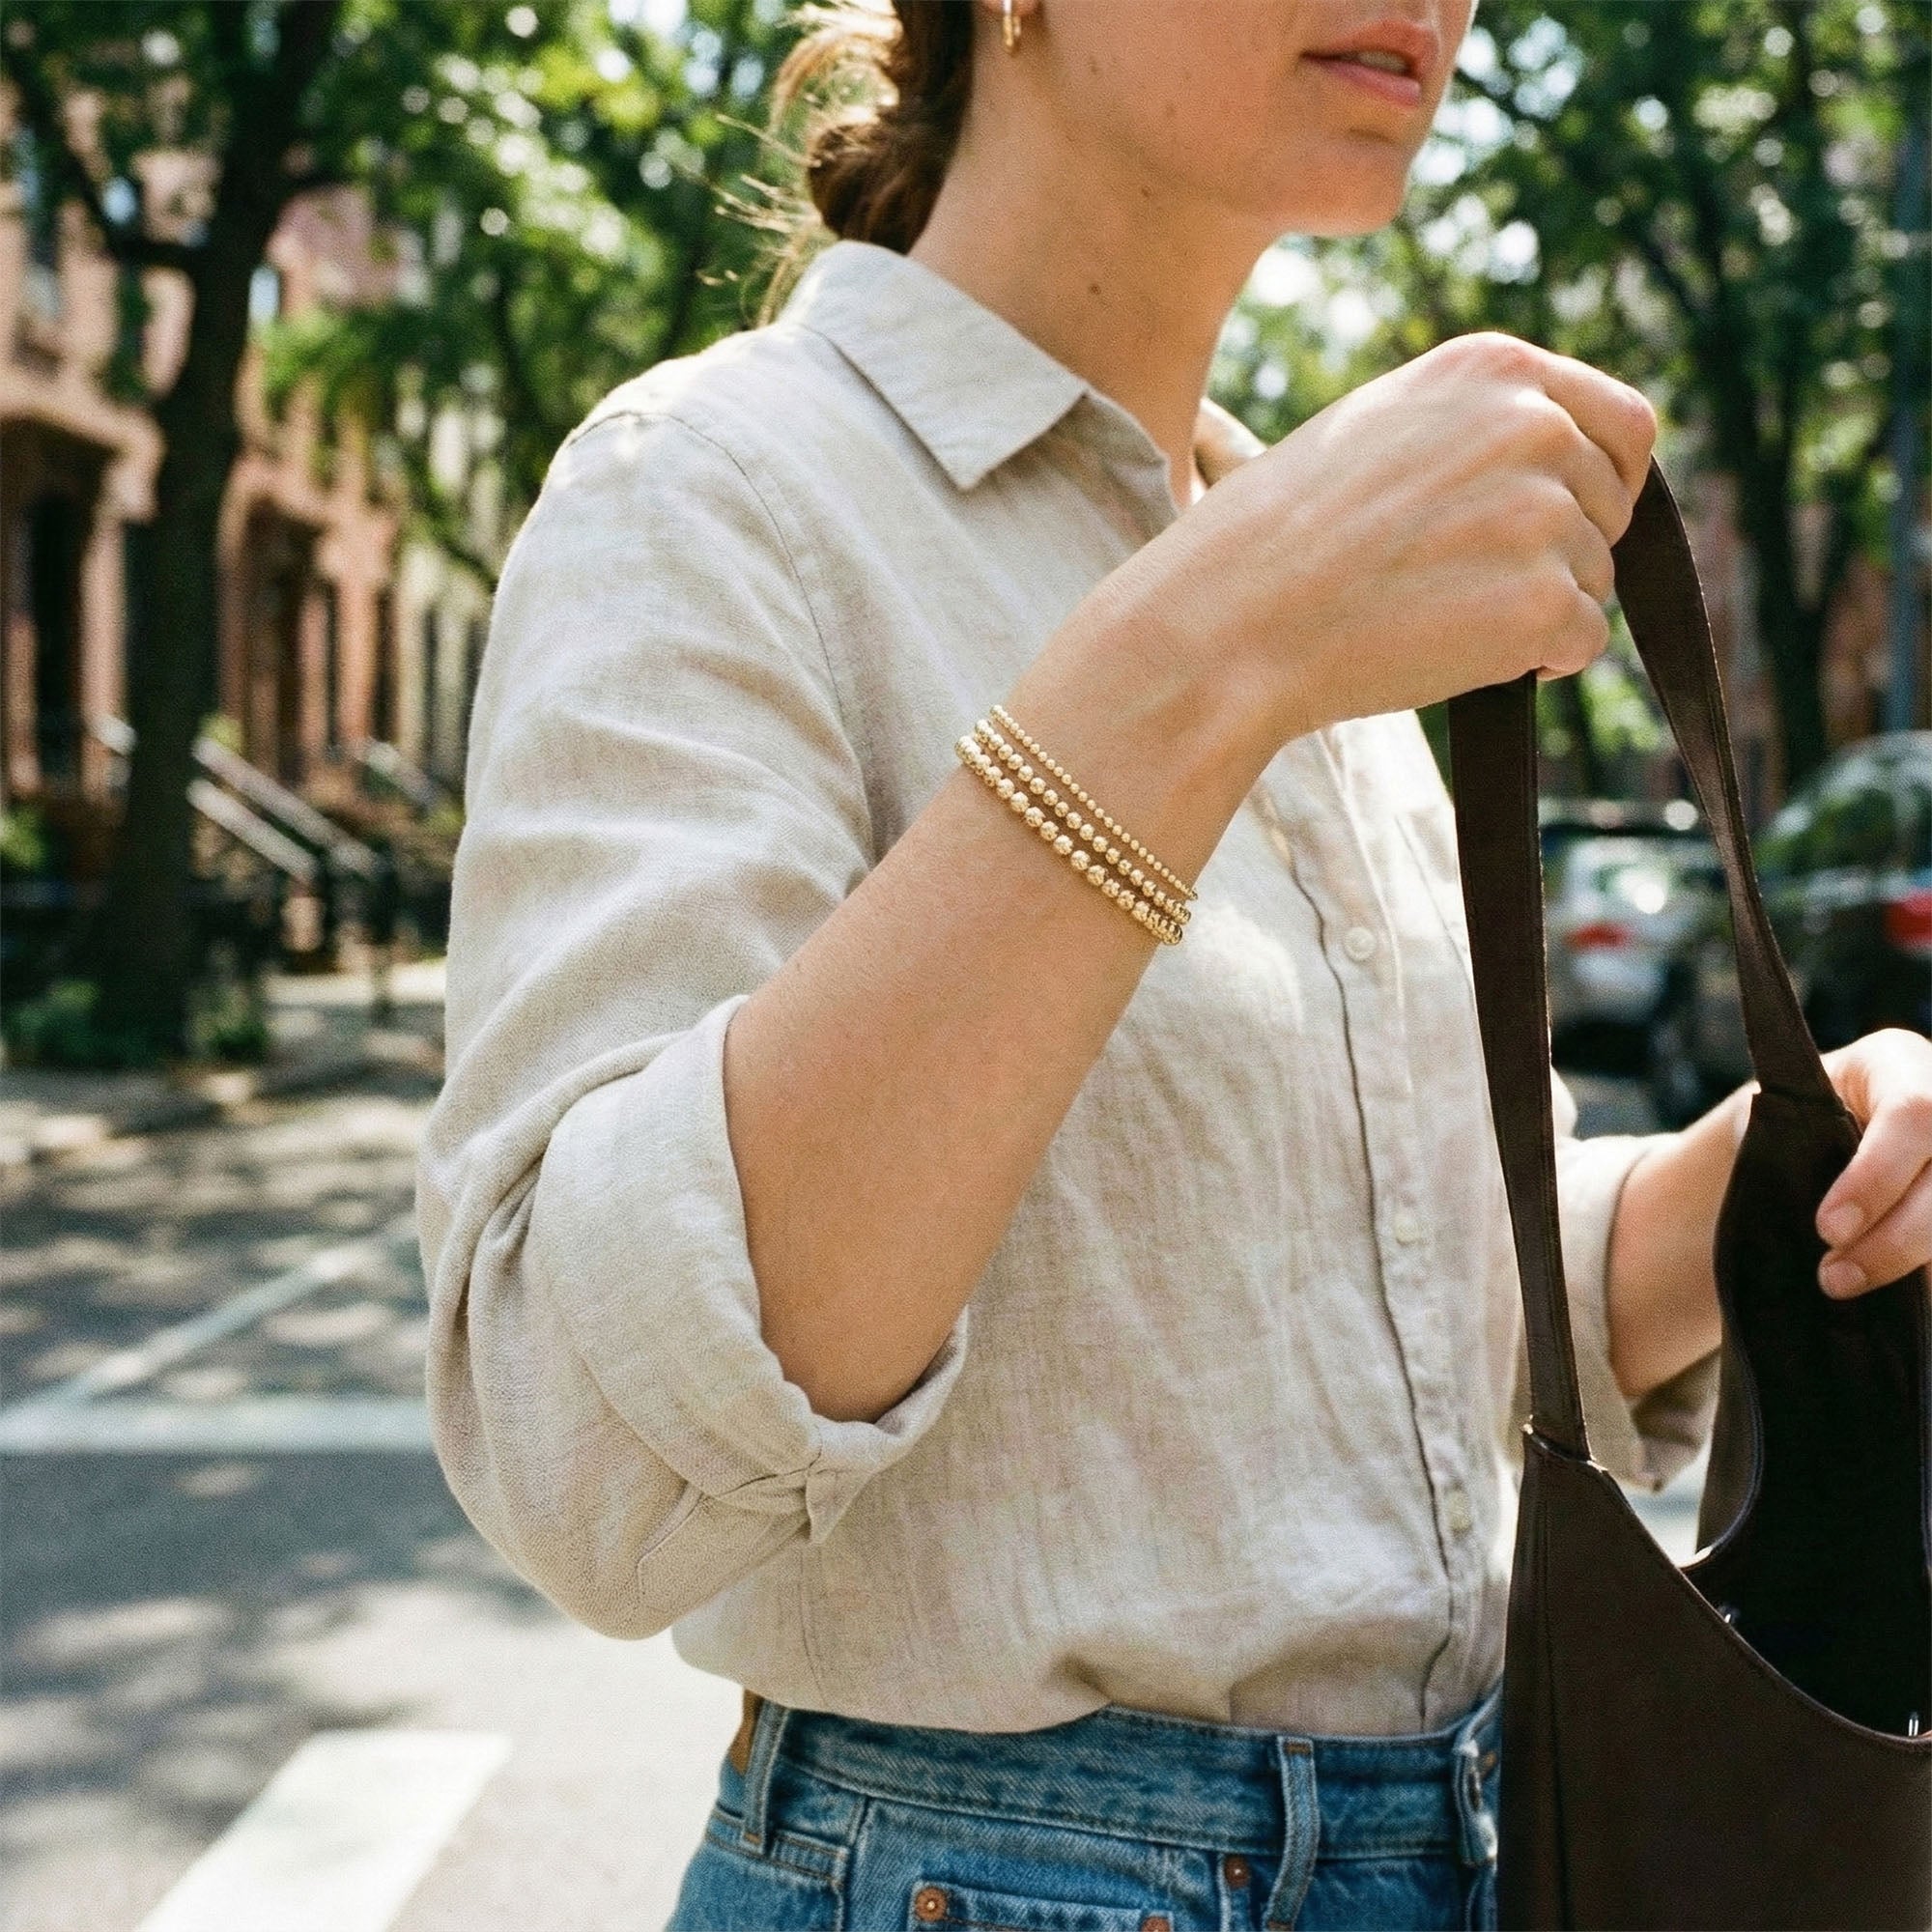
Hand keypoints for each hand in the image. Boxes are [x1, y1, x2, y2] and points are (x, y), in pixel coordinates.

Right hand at [1109, 329, 1659, 758]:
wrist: (1228, 621)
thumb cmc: (1279, 538)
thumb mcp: (1380, 432)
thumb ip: (1476, 429)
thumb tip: (1562, 470)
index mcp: (1494, 369)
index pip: (1624, 423)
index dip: (1601, 482)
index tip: (1559, 521)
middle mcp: (1535, 427)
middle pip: (1610, 507)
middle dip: (1560, 551)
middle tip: (1464, 583)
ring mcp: (1544, 514)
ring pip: (1594, 578)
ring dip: (1535, 609)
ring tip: (1431, 614)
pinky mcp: (1543, 602)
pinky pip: (1582, 642)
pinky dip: (1534, 664)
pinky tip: (1450, 654)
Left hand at [1811, 1029, 1931, 1298]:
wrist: (1805, 1132)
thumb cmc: (1788, 1119)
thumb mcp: (1784, 1114)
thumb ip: (1797, 1143)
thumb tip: (1821, 1223)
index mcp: (1896, 1060)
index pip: (1913, 1114)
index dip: (1877, 1178)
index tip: (1827, 1230)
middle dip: (1896, 1236)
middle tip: (1834, 1277)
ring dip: (1913, 1258)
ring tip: (1850, 1285)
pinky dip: (1928, 1267)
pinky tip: (1897, 1290)